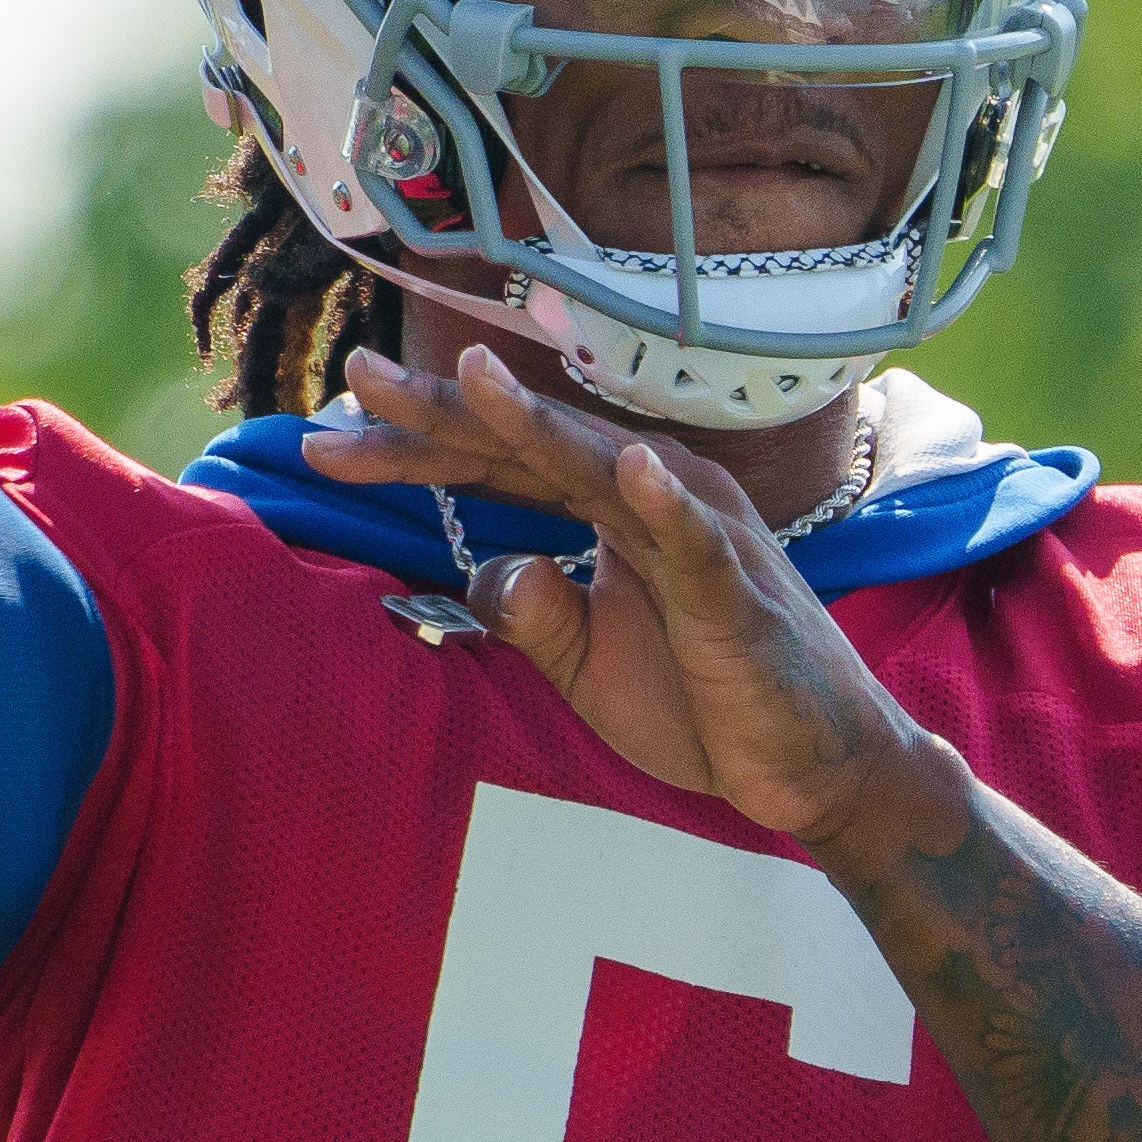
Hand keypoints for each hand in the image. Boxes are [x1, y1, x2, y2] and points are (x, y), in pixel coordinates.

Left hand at [306, 345, 964, 850]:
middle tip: (355, 375)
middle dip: (441, 410)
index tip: (329, 431)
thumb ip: (529, 613)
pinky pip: (695, 539)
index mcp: (608, 507)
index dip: (415, 444)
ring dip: (538, 421)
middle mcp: (649, 495)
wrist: (812, 765)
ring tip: (469, 377)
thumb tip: (487, 571)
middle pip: (528, 443)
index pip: (497, 462)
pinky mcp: (735, 588)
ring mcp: (696, 532)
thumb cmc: (706, 703)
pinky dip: (665, 501)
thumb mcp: (585, 665)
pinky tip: (630, 469)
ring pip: (600, 465)